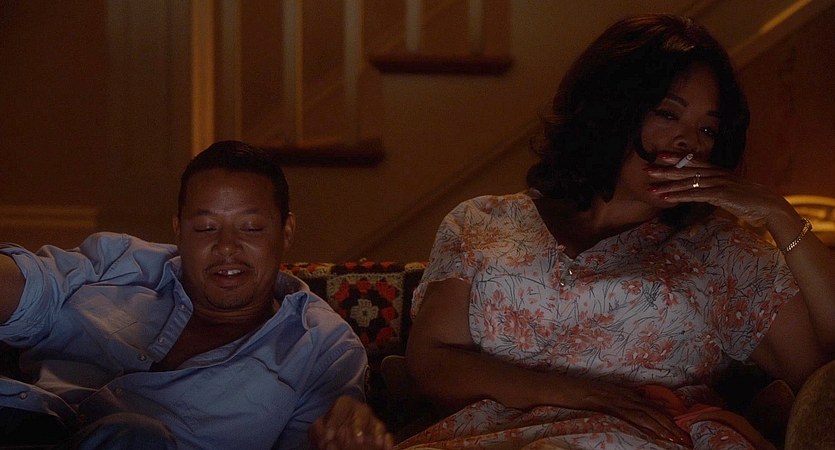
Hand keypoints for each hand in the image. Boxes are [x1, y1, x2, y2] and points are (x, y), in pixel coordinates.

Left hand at [309, 395, 393, 449]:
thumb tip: (324, 440)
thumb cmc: (329, 431)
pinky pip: (387, 435)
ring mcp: (372, 422)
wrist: (337, 437)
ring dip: (376, 433)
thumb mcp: (319, 429)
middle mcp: (360, 411)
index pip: (342, 405)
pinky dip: (387, 441)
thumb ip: (318, 431)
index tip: (328, 437)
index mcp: (344, 405)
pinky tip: (384, 447)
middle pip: (363, 412)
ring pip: (377, 423)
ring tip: (374, 444)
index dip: (335, 419)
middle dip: (359, 426)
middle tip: (356, 440)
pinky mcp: (381, 435)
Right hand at [558, 376, 690, 445]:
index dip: (666, 416)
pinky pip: (632, 416)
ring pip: (647, 414)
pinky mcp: (610, 405)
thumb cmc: (577, 393)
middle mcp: (624, 394)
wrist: (561, 387)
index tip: (680, 427)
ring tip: (677, 439)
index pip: (650, 405)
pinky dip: (646, 424)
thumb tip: (629, 408)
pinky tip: (656, 432)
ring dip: (664, 427)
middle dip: (671, 424)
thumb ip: (616, 402)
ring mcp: (618, 399)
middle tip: (685, 438)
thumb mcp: (601, 396)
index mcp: (623, 393)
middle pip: (653, 410)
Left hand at [647, 153, 794, 227]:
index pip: (694, 163)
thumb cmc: (751, 202)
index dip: (676, 159)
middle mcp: (717, 175)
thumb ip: (715, 191)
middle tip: (646, 168)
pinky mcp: (721, 195)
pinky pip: (696, 195)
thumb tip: (702, 194)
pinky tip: (667, 198)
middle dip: (665, 169)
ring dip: (668, 185)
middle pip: (687, 170)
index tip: (660, 155)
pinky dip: (680, 196)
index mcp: (719, 173)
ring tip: (651, 187)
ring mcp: (719, 184)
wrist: (770, 207)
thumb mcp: (730, 194)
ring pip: (688, 182)